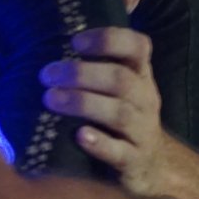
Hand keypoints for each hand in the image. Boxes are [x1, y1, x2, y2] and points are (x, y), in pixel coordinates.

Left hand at [40, 27, 185, 197]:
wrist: (151, 165)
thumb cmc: (122, 115)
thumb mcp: (120, 86)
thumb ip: (98, 62)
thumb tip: (51, 34)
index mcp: (141, 75)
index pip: (137, 46)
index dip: (108, 40)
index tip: (74, 42)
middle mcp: (146, 99)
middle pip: (120, 79)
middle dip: (81, 74)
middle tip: (46, 75)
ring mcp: (143, 131)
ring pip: (119, 114)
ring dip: (83, 103)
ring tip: (51, 99)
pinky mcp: (134, 162)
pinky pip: (120, 152)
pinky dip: (100, 144)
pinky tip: (79, 136)